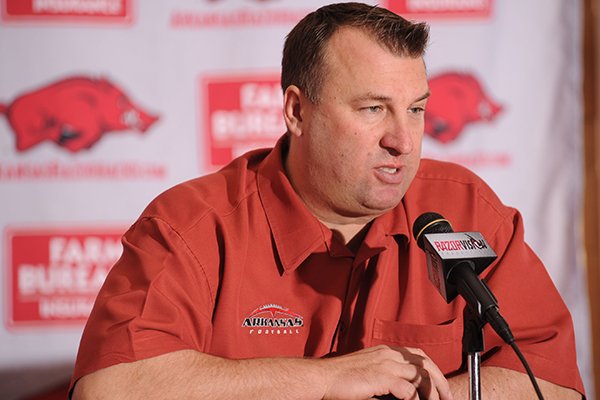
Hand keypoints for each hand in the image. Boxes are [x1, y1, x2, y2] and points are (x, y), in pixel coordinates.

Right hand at [321, 345, 452, 399]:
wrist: (323, 377)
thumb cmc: (341, 377)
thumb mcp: (368, 369)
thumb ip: (386, 374)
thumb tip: (404, 389)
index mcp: (386, 351)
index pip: (418, 356)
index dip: (432, 370)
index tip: (439, 387)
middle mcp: (388, 354)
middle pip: (425, 363)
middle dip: (440, 382)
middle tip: (447, 398)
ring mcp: (385, 364)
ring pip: (421, 376)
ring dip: (432, 393)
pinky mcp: (380, 377)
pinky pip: (407, 390)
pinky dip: (415, 399)